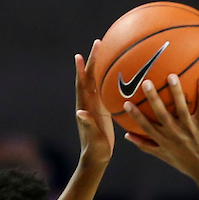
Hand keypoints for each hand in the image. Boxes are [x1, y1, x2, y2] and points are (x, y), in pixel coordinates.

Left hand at [75, 40, 113, 166]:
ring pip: (98, 80)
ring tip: (106, 49)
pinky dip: (109, 78)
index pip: (82, 85)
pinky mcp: (103, 108)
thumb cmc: (95, 149)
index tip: (79, 56)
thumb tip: (80, 113)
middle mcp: (89, 102)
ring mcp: (96, 104)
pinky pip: (106, 89)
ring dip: (101, 65)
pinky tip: (119, 70)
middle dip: (93, 59)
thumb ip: (87, 125)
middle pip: (90, 76)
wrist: (97, 156)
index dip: (81, 70)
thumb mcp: (92, 138)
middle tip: (98, 42)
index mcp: (85, 107)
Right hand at [123, 75, 198, 185]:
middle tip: (146, 82)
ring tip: (172, 76)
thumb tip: (128, 136)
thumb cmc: (185, 163)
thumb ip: (146, 145)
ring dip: (177, 92)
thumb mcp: (163, 156)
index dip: (136, 116)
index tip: (126, 103)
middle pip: (161, 114)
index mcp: (164, 141)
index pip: (146, 127)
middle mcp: (175, 134)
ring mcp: (189, 129)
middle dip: (153, 99)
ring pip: (181, 108)